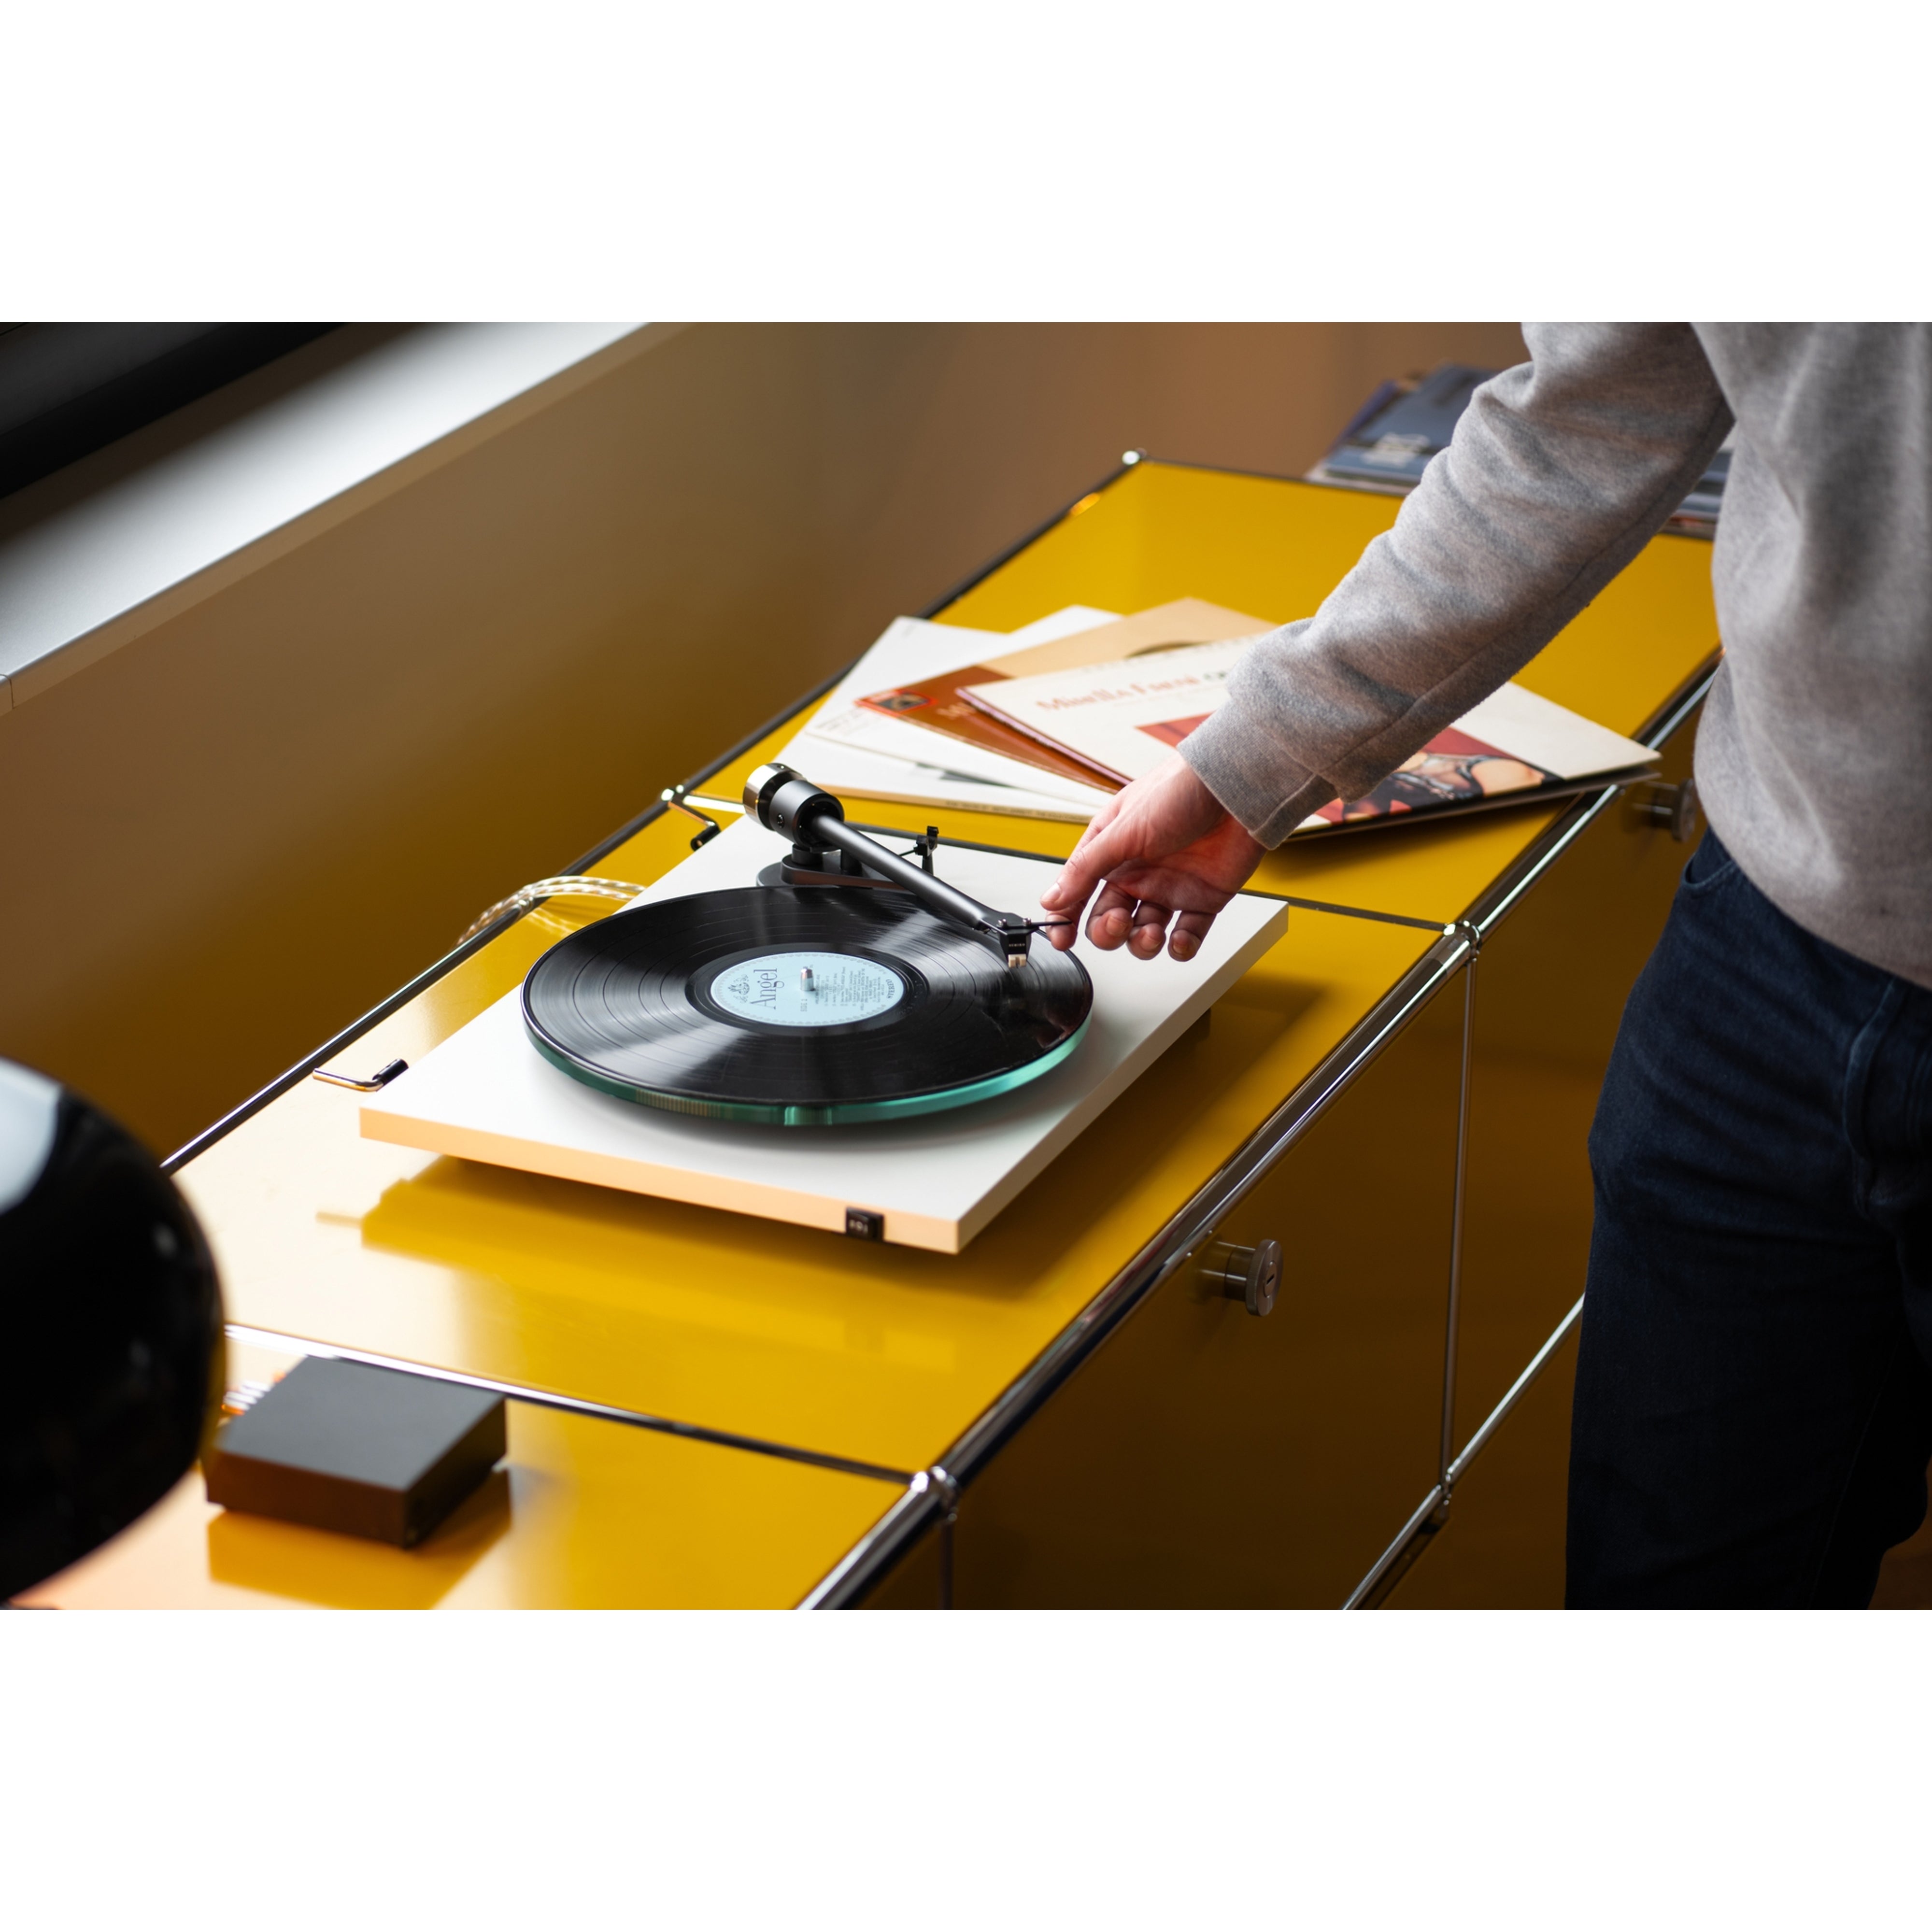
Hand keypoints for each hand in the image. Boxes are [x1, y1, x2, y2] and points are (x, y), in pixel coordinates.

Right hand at [1039, 753, 1265, 961]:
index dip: (1067, 918)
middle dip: (1109, 931)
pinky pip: (1187, 935)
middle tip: (1120, 922)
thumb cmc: (1180, 792)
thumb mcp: (1122, 830)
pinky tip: (1178, 940)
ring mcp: (1170, 887)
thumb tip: (1052, 899)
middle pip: (1109, 920)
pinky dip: (1181, 946)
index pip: (1079, 892)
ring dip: (1143, 942)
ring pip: (1144, 933)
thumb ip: (1086, 869)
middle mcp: (1138, 872)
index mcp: (1112, 851)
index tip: (1062, 939)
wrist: (1236, 789)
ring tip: (1152, 932)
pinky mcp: (1202, 899)